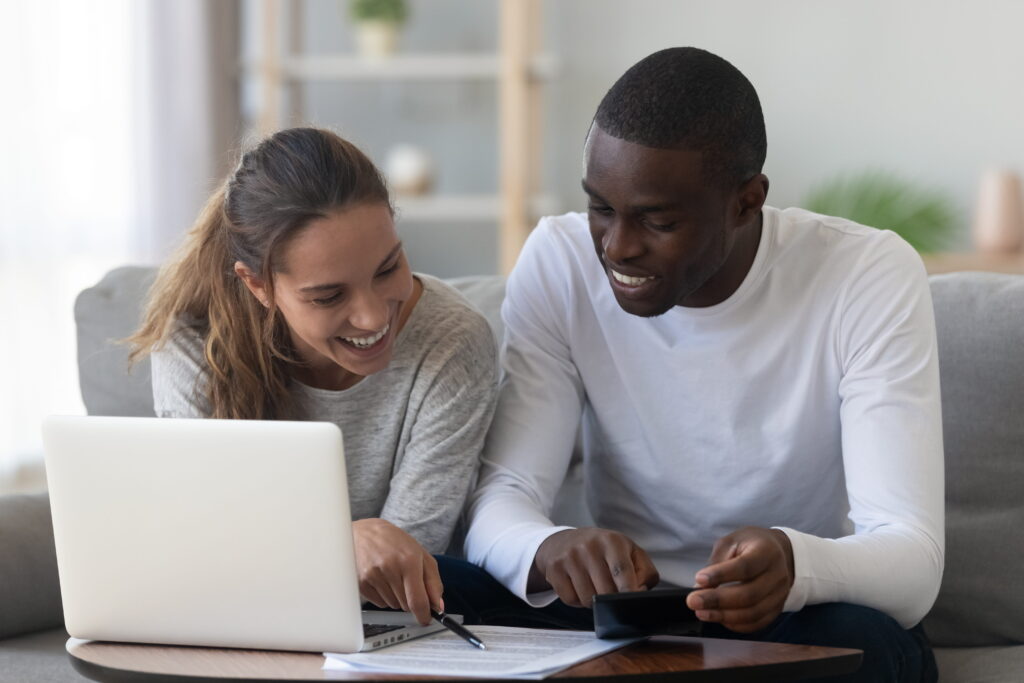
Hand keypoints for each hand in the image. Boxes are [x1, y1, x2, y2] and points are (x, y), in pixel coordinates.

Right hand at [352, 518, 442, 625]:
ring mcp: (373, 576)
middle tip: (407, 581)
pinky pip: (380, 603)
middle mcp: (390, 568)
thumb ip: (433, 582)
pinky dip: (384, 596)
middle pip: (406, 605)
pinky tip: (382, 579)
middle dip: (411, 599)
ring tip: (392, 576)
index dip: (424, 615)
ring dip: (397, 597)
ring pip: (393, 605)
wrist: (364, 533)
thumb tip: (438, 606)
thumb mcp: (422, 555)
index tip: (426, 619)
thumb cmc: (395, 542)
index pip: (418, 600)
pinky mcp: (362, 583)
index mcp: (409, 561)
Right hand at [530, 528, 659, 606]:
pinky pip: (570, 599)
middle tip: (610, 590)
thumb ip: (645, 572)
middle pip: (606, 592)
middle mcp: (589, 546)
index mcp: (612, 541)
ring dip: (593, 601)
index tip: (632, 602)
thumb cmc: (604, 551)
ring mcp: (569, 557)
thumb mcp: (630, 552)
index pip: (622, 571)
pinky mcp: (554, 568)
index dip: (629, 591)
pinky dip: (576, 600)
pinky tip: (578, 586)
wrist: (564, 542)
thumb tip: (640, 592)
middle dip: (611, 599)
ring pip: (588, 599)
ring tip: (593, 586)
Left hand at [685, 527, 794, 632]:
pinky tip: (719, 618)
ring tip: (702, 612)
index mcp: (766, 551)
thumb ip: (717, 563)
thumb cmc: (750, 545)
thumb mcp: (731, 542)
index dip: (721, 575)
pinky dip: (736, 624)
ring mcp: (780, 594)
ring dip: (724, 616)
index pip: (745, 567)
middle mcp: (778, 574)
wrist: (777, 551)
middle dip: (717, 600)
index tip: (699, 579)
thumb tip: (700, 587)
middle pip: (749, 594)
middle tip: (693, 601)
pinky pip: (757, 623)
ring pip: (753, 613)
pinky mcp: (777, 608)